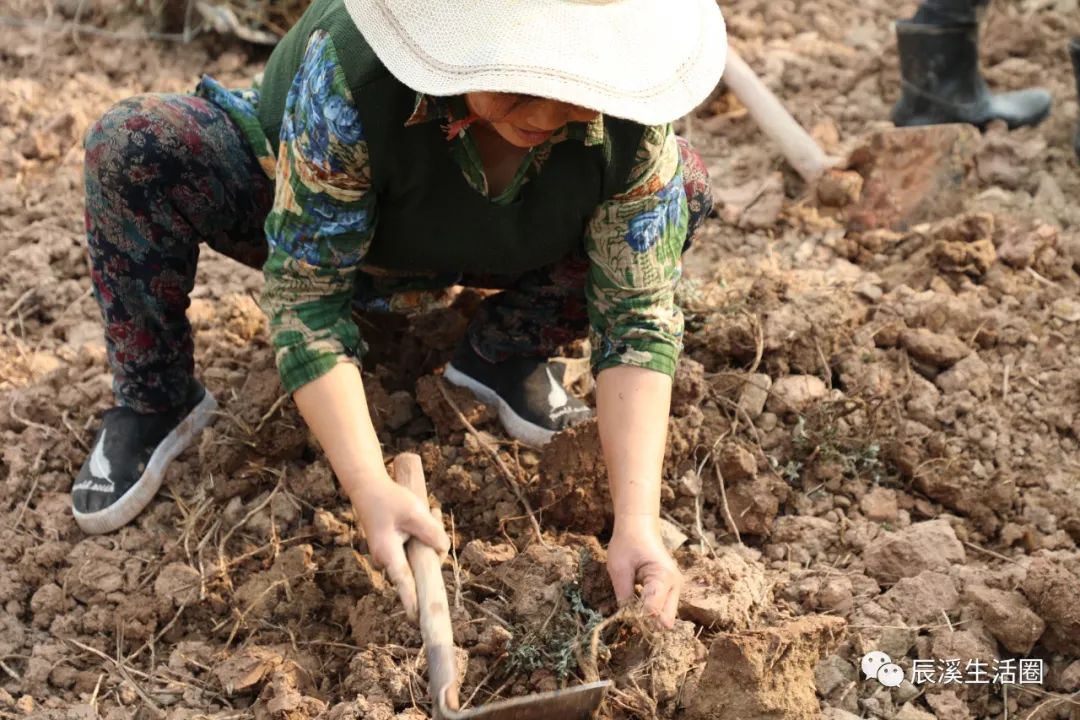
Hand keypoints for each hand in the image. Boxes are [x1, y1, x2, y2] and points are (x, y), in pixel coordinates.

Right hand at [349, 476, 450, 620]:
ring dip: (427, 540)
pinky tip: (426, 513)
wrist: (367, 488)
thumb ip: (432, 533)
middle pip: (418, 569)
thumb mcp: (415, 512)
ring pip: (417, 558)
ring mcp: (389, 556)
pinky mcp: (393, 549)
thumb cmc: (389, 500)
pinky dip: (422, 536)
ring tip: (428, 511)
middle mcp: (386, 560)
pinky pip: (413, 550)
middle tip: (432, 515)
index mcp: (388, 554)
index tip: (417, 620)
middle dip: (432, 554)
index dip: (412, 601)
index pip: (404, 583)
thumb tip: (443, 552)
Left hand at [606, 515, 682, 628]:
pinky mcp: (670, 589)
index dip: (637, 617)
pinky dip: (649, 610)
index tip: (623, 614)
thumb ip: (624, 595)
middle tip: (628, 615)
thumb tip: (626, 618)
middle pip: (666, 620)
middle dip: (647, 623)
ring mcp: (674, 588)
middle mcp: (675, 585)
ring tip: (631, 606)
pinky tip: (636, 602)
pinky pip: (662, 608)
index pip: (654, 611)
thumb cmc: (628, 543)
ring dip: (648, 617)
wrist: (639, 526)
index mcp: (664, 578)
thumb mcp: (619, 568)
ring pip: (665, 616)